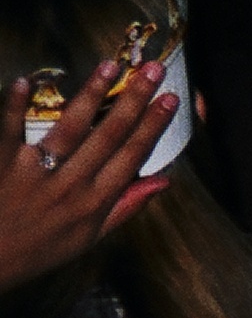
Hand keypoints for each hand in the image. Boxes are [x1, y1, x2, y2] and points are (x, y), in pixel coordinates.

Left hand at [0, 63, 175, 295]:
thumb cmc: (39, 251)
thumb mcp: (90, 238)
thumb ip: (125, 207)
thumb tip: (162, 182)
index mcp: (94, 203)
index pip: (132, 156)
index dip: (153, 125)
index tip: (170, 98)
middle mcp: (70, 186)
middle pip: (108, 135)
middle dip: (134, 99)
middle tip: (151, 69)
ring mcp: (35, 174)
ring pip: (69, 128)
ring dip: (91, 94)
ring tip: (109, 66)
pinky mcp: (2, 165)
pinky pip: (9, 130)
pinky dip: (14, 105)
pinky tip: (26, 81)